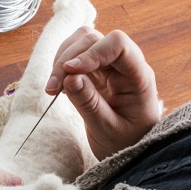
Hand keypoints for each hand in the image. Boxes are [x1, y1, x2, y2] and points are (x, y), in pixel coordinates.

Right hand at [46, 27, 161, 159]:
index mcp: (138, 76)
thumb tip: (69, 76)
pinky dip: (61, 65)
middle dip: (68, 59)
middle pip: (94, 40)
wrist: (131, 150)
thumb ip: (89, 103)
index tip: (69, 71)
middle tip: (52, 88)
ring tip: (52, 88)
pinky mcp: (96, 70)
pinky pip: (76, 54)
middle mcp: (125, 64)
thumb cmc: (126, 141)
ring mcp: (110, 65)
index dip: (92, 52)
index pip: (118, 45)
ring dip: (61, 60)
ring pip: (82, 41)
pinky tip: (59, 86)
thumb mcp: (107, 129)